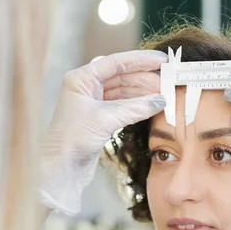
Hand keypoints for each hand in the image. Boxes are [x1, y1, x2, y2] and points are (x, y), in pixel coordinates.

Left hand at [40, 50, 166, 214]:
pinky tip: (153, 105)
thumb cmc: (73, 140)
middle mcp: (86, 87)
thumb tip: (162, 100)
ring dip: (144, 92)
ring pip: (124, 91)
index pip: (116, 62)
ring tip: (165, 93)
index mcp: (81, 79)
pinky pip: (123, 105)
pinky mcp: (99, 118)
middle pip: (122, 75)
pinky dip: (138, 105)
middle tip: (169, 79)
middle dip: (146, 78)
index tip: (163, 60)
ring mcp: (92, 102)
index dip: (141, 60)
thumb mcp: (106, 119)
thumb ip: (135, 108)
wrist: (61, 169)